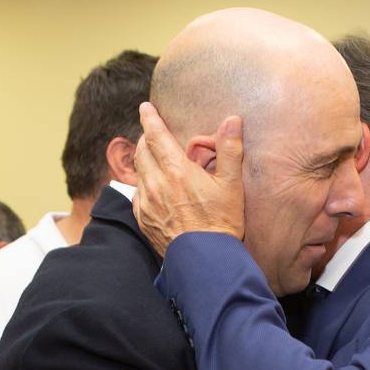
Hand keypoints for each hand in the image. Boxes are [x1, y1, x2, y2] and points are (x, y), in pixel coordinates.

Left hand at [132, 101, 243, 255]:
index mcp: (176, 171)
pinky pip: (137, 194)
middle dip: (147, 139)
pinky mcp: (143, 220)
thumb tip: (232, 120)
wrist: (204, 261)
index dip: (150, 118)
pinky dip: (143, 184)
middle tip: (155, 135)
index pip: (156, 135)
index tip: (146, 107)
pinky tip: (155, 189)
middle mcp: (156, 184)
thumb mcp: (232, 185)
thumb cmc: (221, 223)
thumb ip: (230, 149)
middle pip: (142, 151)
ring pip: (138, 172)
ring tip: (157, 161)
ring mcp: (146, 203)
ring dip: (145, 161)